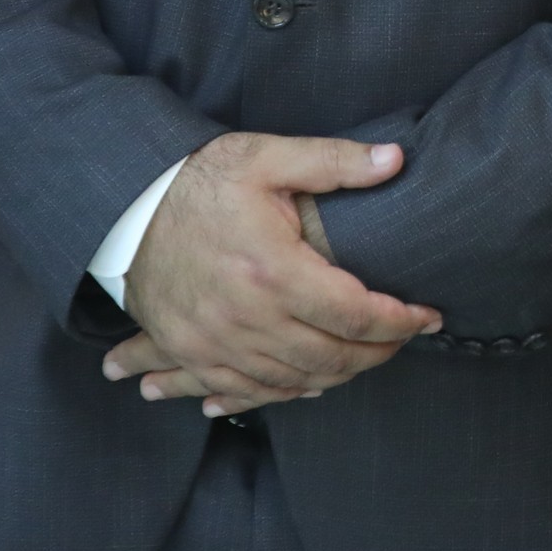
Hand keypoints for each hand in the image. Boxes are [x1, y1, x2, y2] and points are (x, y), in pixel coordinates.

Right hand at [101, 133, 437, 416]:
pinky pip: (244, 392)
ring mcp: (214, 344)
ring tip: (366, 356)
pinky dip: (282, 394)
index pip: (355, 314)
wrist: (123, 207)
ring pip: (293, 382)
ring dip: (337, 376)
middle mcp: (246, 318)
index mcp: (273, 271)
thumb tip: (396, 160)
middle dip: (378, 353)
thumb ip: (334, 161)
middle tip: (403, 337)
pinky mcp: (190, 353)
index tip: (428, 316)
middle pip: (331, 357)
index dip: (400, 321)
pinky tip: (305, 387)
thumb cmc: (201, 179)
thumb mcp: (266, 156)